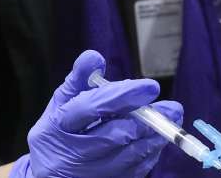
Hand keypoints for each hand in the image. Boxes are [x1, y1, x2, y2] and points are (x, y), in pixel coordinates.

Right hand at [9, 50, 182, 177]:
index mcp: (58, 126)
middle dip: (146, 120)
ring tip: (170, 122)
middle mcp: (70, 153)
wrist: (48, 175)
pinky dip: (148, 156)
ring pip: (127, 157)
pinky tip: (156, 141)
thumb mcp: (59, 105)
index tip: (151, 87)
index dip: (121, 96)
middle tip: (173, 108)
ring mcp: (86, 175)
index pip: (91, 108)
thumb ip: (78, 80)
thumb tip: (94, 56)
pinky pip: (132, 173)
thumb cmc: (56, 133)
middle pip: (113, 136)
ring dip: (153, 138)